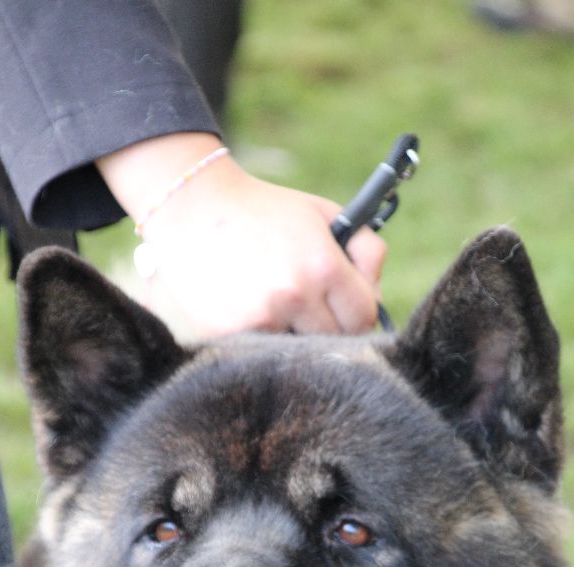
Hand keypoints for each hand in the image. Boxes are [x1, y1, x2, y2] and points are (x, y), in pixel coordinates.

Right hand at [97, 135, 386, 339]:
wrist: (194, 207)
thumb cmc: (267, 211)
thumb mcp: (323, 214)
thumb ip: (365, 248)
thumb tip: (379, 295)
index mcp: (324, 267)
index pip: (364, 318)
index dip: (359, 315)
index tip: (346, 310)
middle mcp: (293, 296)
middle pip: (333, 341)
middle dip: (328, 328)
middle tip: (311, 310)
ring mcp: (259, 319)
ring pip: (296, 351)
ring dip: (293, 336)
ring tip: (277, 307)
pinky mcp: (226, 334)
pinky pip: (259, 352)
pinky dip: (259, 340)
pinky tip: (248, 309)